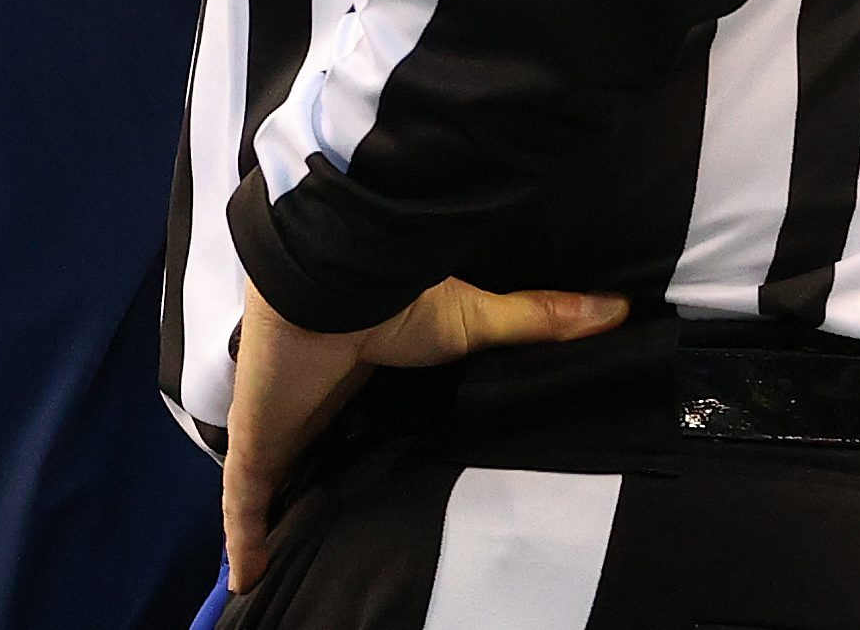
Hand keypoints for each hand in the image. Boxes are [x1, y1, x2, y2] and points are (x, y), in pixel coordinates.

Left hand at [221, 279, 626, 591]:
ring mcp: (280, 426)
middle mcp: (314, 403)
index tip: (368, 471)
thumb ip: (535, 322)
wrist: (333, 280)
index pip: (350, 416)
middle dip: (310, 486)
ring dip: (271, 518)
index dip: (352, 438)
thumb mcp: (475, 320)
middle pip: (308, 455)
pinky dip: (244, 537)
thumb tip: (616, 309)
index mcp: (356, 375)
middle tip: (326, 532)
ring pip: (271, 484)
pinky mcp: (258, 443)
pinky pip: (243, 502)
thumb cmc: (396, 298)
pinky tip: (244, 579)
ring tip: (283, 564)